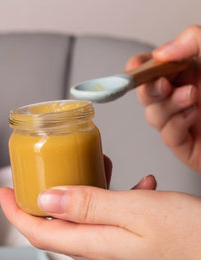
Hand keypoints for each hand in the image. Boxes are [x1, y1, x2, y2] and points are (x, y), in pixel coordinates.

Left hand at [0, 179, 200, 259]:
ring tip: (98, 167)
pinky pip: (113, 223)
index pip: (38, 232)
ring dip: (84, 193)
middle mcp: (102, 254)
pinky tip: (139, 186)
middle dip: (47, 197)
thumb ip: (87, 205)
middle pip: (57, 226)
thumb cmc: (190, 238)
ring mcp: (120, 254)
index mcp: (94, 244)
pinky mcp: (137, 250)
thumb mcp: (134, 210)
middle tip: (48, 172)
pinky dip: (115, 201)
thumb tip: (45, 200)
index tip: (3, 190)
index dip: (15, 211)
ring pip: (86, 220)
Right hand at [126, 25, 200, 171]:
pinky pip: (168, 136)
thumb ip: (194, 41)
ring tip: (190, 97)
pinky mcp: (189, 146)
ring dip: (166, 106)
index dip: (140, 67)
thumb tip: (161, 51)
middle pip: (148, 93)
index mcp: (193, 72)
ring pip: (154, 115)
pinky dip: (175, 126)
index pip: (155, 68)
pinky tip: (193, 118)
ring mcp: (186, 121)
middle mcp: (187, 96)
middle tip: (161, 83)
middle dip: (149, 88)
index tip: (137, 67)